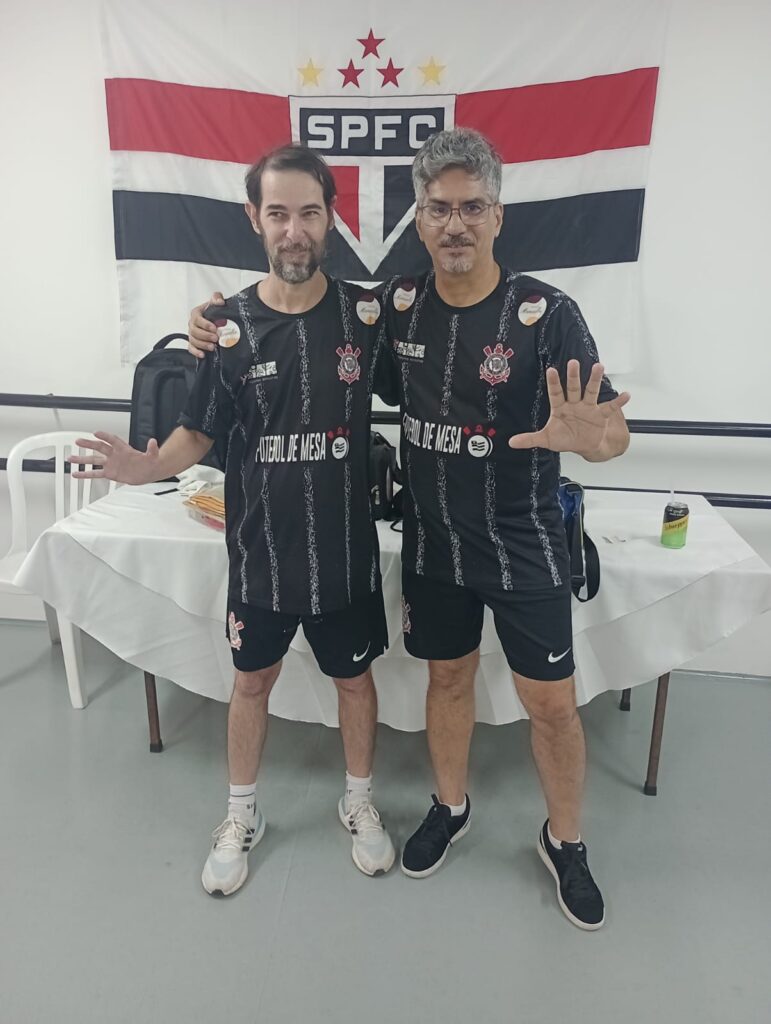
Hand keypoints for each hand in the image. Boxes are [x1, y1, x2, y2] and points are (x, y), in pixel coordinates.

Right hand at [68, 432, 160, 484]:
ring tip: (70, 458)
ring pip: (94, 460)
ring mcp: (111, 463)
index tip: (96, 433)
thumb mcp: (153, 456)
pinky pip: (95, 473)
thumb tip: (153, 442)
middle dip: (89, 444)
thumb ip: (152, 450)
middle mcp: (114, 454)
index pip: (112, 440)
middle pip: (100, 447)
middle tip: (78, 441)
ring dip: (82, 459)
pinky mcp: (109, 473)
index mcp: (124, 449)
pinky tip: (76, 473)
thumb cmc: (150, 463)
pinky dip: (85, 474)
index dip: (105, 436)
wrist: (148, 472)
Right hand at [188, 291, 224, 359]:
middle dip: (205, 335)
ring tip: (212, 347)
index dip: (205, 324)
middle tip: (216, 338)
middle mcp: (192, 324)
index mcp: (196, 313)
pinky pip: (191, 348)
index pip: (197, 319)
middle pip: (194, 331)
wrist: (217, 320)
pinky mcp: (194, 343)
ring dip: (202, 344)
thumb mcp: (216, 301)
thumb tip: (219, 302)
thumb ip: (217, 298)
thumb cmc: (215, 311)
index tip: (214, 328)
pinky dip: (196, 352)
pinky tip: (203, 355)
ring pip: (193, 340)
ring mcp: (192, 334)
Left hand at [508, 361, 629, 456]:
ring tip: (599, 367)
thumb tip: (511, 442)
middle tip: (573, 362)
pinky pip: (609, 408)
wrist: (584, 445)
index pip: (555, 393)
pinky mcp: (600, 415)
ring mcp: (588, 407)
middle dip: (573, 376)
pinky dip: (618, 402)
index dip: (553, 382)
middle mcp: (574, 404)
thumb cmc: (564, 438)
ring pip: (591, 392)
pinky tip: (626, 395)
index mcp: (560, 407)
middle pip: (573, 388)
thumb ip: (530, 439)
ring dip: (594, 380)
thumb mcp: (546, 439)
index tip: (550, 370)